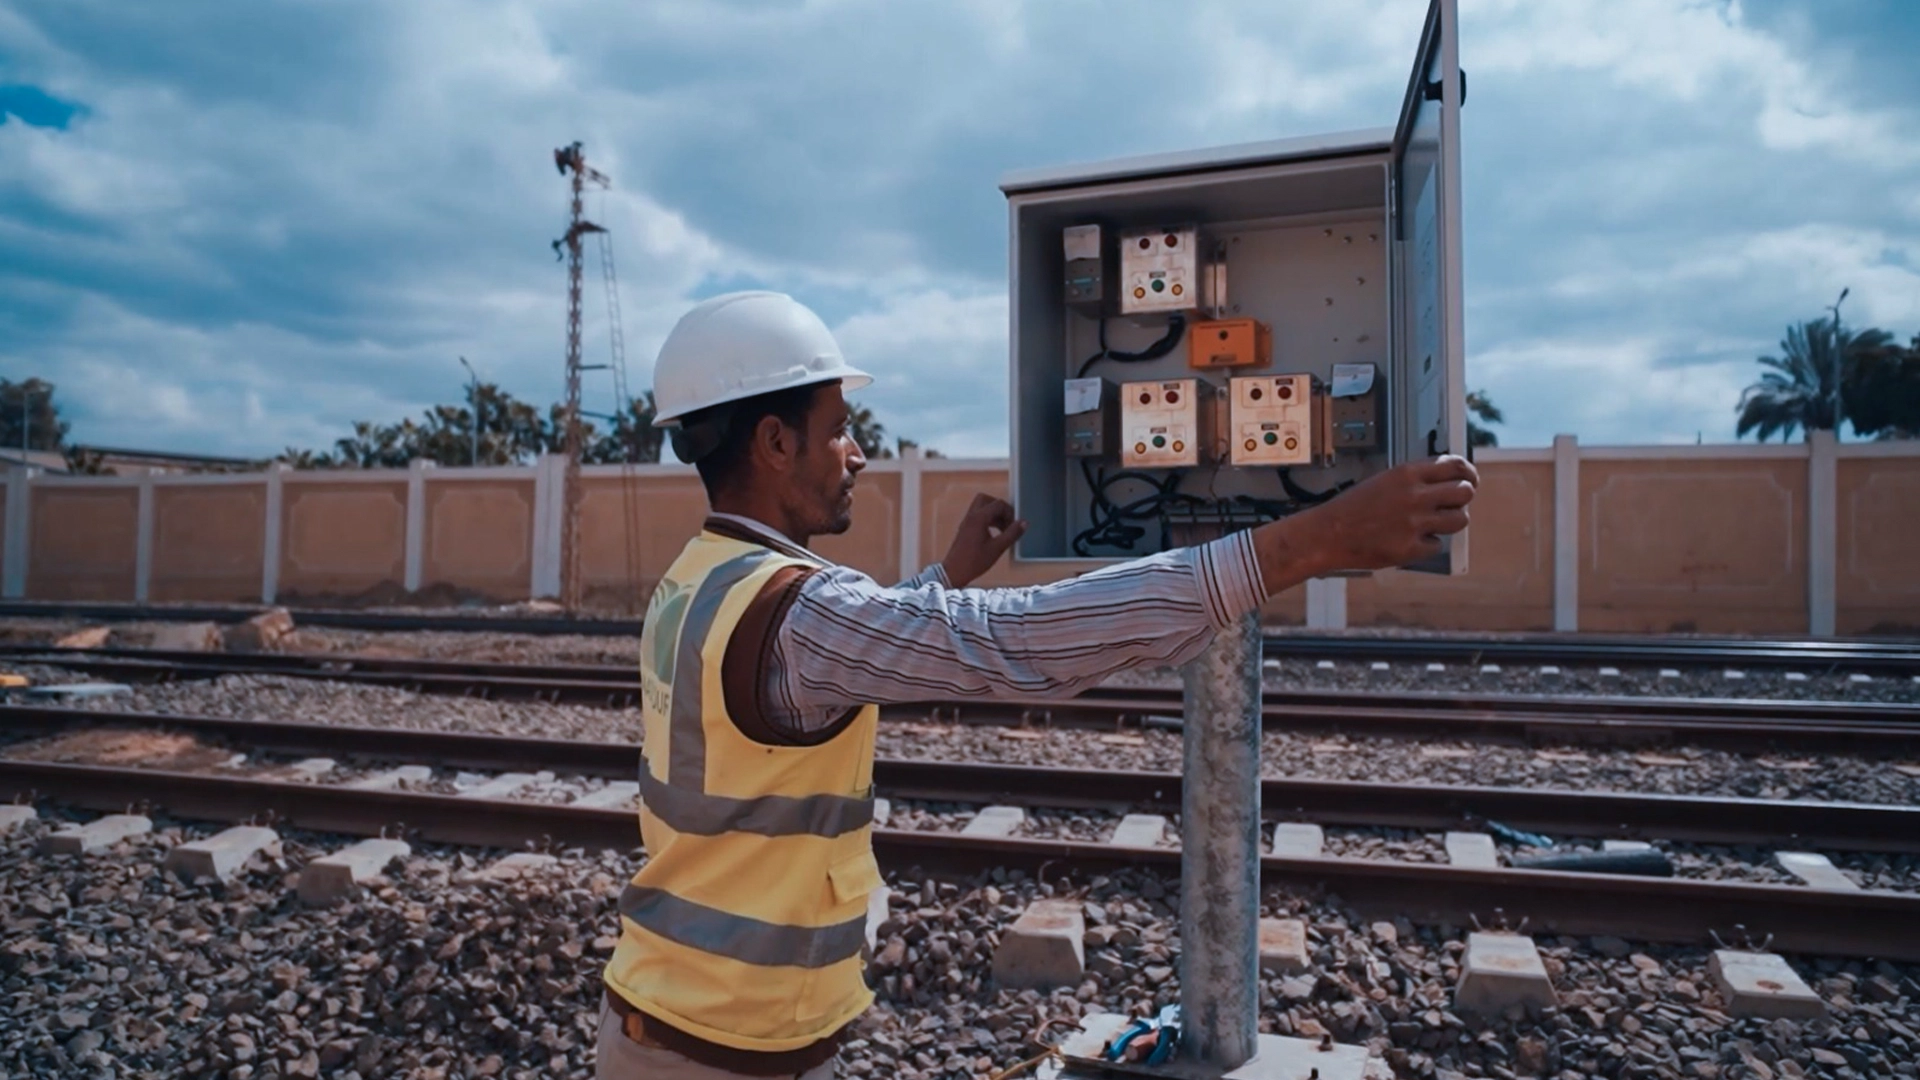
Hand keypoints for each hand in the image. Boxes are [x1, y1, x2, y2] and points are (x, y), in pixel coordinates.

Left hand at [939, 493, 1027, 587]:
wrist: (954, 572)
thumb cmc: (975, 561)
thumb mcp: (998, 548)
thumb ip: (1012, 534)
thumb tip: (1024, 523)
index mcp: (979, 518)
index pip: (998, 504)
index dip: (1009, 512)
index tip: (1014, 525)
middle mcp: (971, 516)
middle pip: (986, 500)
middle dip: (999, 508)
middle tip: (1007, 520)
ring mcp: (966, 522)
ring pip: (981, 508)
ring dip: (994, 514)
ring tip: (1003, 529)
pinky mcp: (965, 528)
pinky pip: (977, 516)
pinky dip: (987, 520)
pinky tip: (994, 533)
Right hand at [1303, 455, 1478, 571]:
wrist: (1328, 534)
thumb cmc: (1352, 508)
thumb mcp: (1384, 480)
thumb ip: (1414, 480)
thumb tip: (1445, 483)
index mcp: (1407, 474)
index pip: (1455, 466)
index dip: (1468, 473)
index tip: (1470, 479)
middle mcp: (1415, 496)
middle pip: (1464, 492)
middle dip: (1463, 497)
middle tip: (1455, 503)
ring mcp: (1415, 524)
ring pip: (1460, 520)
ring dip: (1452, 521)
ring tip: (1436, 524)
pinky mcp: (1411, 549)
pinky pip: (1437, 545)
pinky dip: (1428, 545)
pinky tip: (1412, 540)